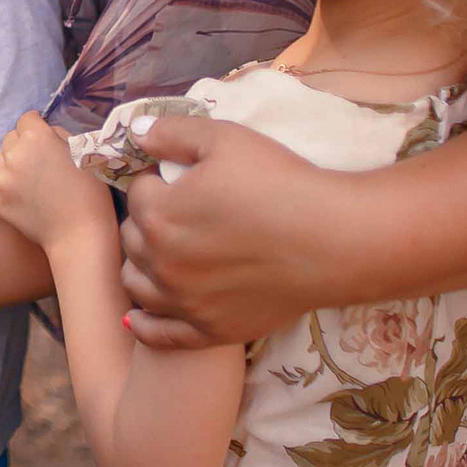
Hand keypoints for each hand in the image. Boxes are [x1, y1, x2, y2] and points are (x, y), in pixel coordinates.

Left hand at [0, 112, 114, 253]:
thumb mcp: (83, 153)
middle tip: (39, 159)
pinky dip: (9, 187)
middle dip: (23, 144)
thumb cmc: (90, 193)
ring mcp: (2, 180)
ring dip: (9, 162)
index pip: (26, 119)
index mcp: (37, 138)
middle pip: (10, 138)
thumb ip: (59, 136)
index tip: (42, 133)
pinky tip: (26, 197)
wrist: (79, 235)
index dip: (36, 125)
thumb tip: (46, 131)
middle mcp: (14, 155)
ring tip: (27, 176)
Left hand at [117, 112, 338, 348]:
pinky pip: (160, 335)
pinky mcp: (210, 330)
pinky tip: (138, 318)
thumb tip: (136, 131)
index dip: (157, 179)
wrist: (334, 240)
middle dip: (147, 220)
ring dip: (142, 266)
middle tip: (179, 211)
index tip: (178, 177)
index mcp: (158, 215)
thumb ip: (172, 133)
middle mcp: (162, 263)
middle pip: (133, 238)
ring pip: (137, 285)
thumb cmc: (281, 183)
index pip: (138, 191)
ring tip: (163, 254)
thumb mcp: (225, 139)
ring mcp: (184, 302)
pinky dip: (145, 325)